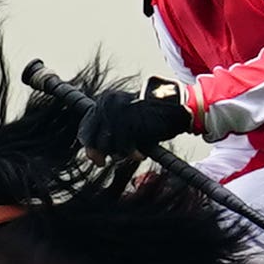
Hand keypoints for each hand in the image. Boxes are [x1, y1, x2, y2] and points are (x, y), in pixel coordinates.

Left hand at [80, 77, 200, 158]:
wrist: (176, 109)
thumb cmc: (151, 119)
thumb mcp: (126, 121)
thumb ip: (109, 132)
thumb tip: (94, 153)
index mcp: (105, 100)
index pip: (87, 125)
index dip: (89, 144)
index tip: (94, 157)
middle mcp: (109, 103)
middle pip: (94, 135)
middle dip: (98, 152)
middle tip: (103, 162)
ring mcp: (119, 110)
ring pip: (108, 142)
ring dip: (119, 153)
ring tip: (132, 155)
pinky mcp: (131, 119)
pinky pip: (125, 144)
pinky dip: (132, 153)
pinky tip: (140, 155)